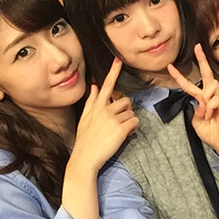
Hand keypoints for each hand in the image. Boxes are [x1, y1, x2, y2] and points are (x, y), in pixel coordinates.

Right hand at [69, 58, 138, 173]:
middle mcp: (105, 109)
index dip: (113, 72)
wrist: (84, 159)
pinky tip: (124, 135)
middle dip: (126, 111)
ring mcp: (113, 119)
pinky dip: (132, 129)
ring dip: (128, 121)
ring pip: (131, 113)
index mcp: (96, 106)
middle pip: (126, 101)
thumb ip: (91, 101)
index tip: (118, 59)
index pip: (106, 85)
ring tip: (119, 131)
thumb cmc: (85, 140)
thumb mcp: (84, 119)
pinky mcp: (121, 129)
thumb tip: (94, 86)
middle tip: (118, 123)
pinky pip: (135, 122)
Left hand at [167, 44, 218, 159]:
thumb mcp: (196, 122)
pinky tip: (211, 114)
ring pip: (211, 87)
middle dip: (202, 60)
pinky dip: (210, 107)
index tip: (170, 67)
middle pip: (207, 74)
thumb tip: (199, 102)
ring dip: (206, 98)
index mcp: (202, 99)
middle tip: (197, 47)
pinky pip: (216, 100)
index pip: (190, 85)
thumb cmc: (210, 132)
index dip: (180, 76)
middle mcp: (212, 96)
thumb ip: (195, 111)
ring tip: (206, 113)